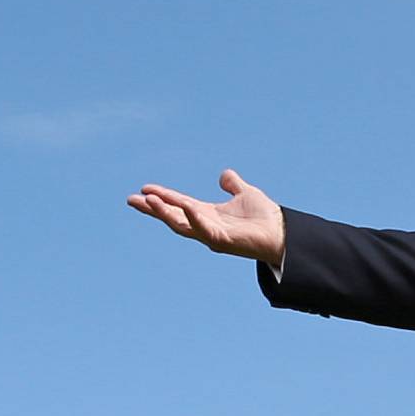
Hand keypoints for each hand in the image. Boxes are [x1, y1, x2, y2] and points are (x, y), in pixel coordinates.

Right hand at [127, 169, 285, 268]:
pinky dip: (195, 218)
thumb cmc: (265, 217)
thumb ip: (233, 184)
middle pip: (173, 217)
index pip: (178, 204)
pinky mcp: (222, 240)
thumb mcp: (245, 193)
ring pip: (182, 224)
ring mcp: (212, 234)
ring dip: (165, 213)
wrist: (282, 232)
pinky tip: (187, 206)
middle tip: (132, 199)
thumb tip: (224, 175)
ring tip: (149, 201)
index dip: (162, 197)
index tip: (144, 189)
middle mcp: (205, 225)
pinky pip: (205, 229)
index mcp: (208, 214)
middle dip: (153, 209)